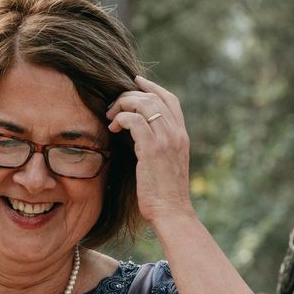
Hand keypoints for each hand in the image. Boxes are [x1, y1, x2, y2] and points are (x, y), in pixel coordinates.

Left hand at [106, 76, 194, 223]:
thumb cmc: (164, 193)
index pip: (170, 99)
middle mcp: (176, 133)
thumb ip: (159, 145)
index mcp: (182, 135)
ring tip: (111, 116)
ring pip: (143, 104)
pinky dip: (121, 118)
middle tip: (114, 106)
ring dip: (123, 105)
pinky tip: (113, 127)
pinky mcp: (152, 149)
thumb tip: (140, 133)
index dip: (152, 87)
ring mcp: (166, 140)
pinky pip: (134, 120)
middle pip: (153, 97)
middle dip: (130, 95)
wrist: (171, 211)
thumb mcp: (166, 163)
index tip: (136, 81)